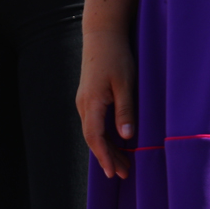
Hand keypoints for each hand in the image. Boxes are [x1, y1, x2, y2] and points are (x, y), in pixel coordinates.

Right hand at [76, 28, 136, 178]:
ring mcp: (84, 102)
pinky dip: (104, 137)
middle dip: (108, 158)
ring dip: (107, 149)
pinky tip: (115, 143)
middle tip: (123, 174)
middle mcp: (84, 105)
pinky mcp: (89, 97)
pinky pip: (94, 124)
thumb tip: (126, 136)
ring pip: (93, 132)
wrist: (102, 34)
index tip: (114, 173)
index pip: (96, 138)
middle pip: (93, 139)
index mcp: (92, 103)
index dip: (105, 157)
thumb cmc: (116, 56)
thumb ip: (125, 110)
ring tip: (122, 163)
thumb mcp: (126, 83)